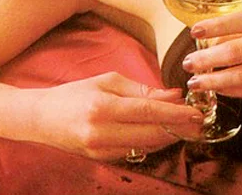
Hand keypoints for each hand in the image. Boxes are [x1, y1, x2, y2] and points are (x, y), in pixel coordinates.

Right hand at [32, 72, 202, 159]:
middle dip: (179, 128)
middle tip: (199, 121)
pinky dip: (153, 142)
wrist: (41, 119)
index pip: (147, 112)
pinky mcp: (102, 160)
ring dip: (170, 136)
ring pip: (147, 145)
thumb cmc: (75, 93)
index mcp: (103, 107)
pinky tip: (165, 132)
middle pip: (151, 133)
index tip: (195, 112)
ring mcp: (101, 150)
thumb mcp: (107, 81)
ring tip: (188, 126)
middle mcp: (102, 132)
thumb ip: (141, 89)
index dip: (174, 113)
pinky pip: (135, 151)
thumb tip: (172, 95)